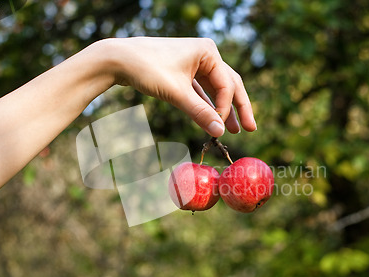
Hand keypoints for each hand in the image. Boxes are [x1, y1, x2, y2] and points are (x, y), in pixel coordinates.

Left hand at [111, 37, 256, 136]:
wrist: (118, 59)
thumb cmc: (147, 69)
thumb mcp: (176, 93)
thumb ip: (199, 113)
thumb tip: (220, 132)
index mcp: (208, 52)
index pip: (226, 84)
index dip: (226, 108)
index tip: (221, 128)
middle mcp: (204, 54)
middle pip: (228, 84)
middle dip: (238, 108)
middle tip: (250, 129)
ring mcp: (194, 62)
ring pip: (214, 89)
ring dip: (222, 109)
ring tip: (234, 130)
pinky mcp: (183, 71)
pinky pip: (200, 90)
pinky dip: (206, 105)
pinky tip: (213, 119)